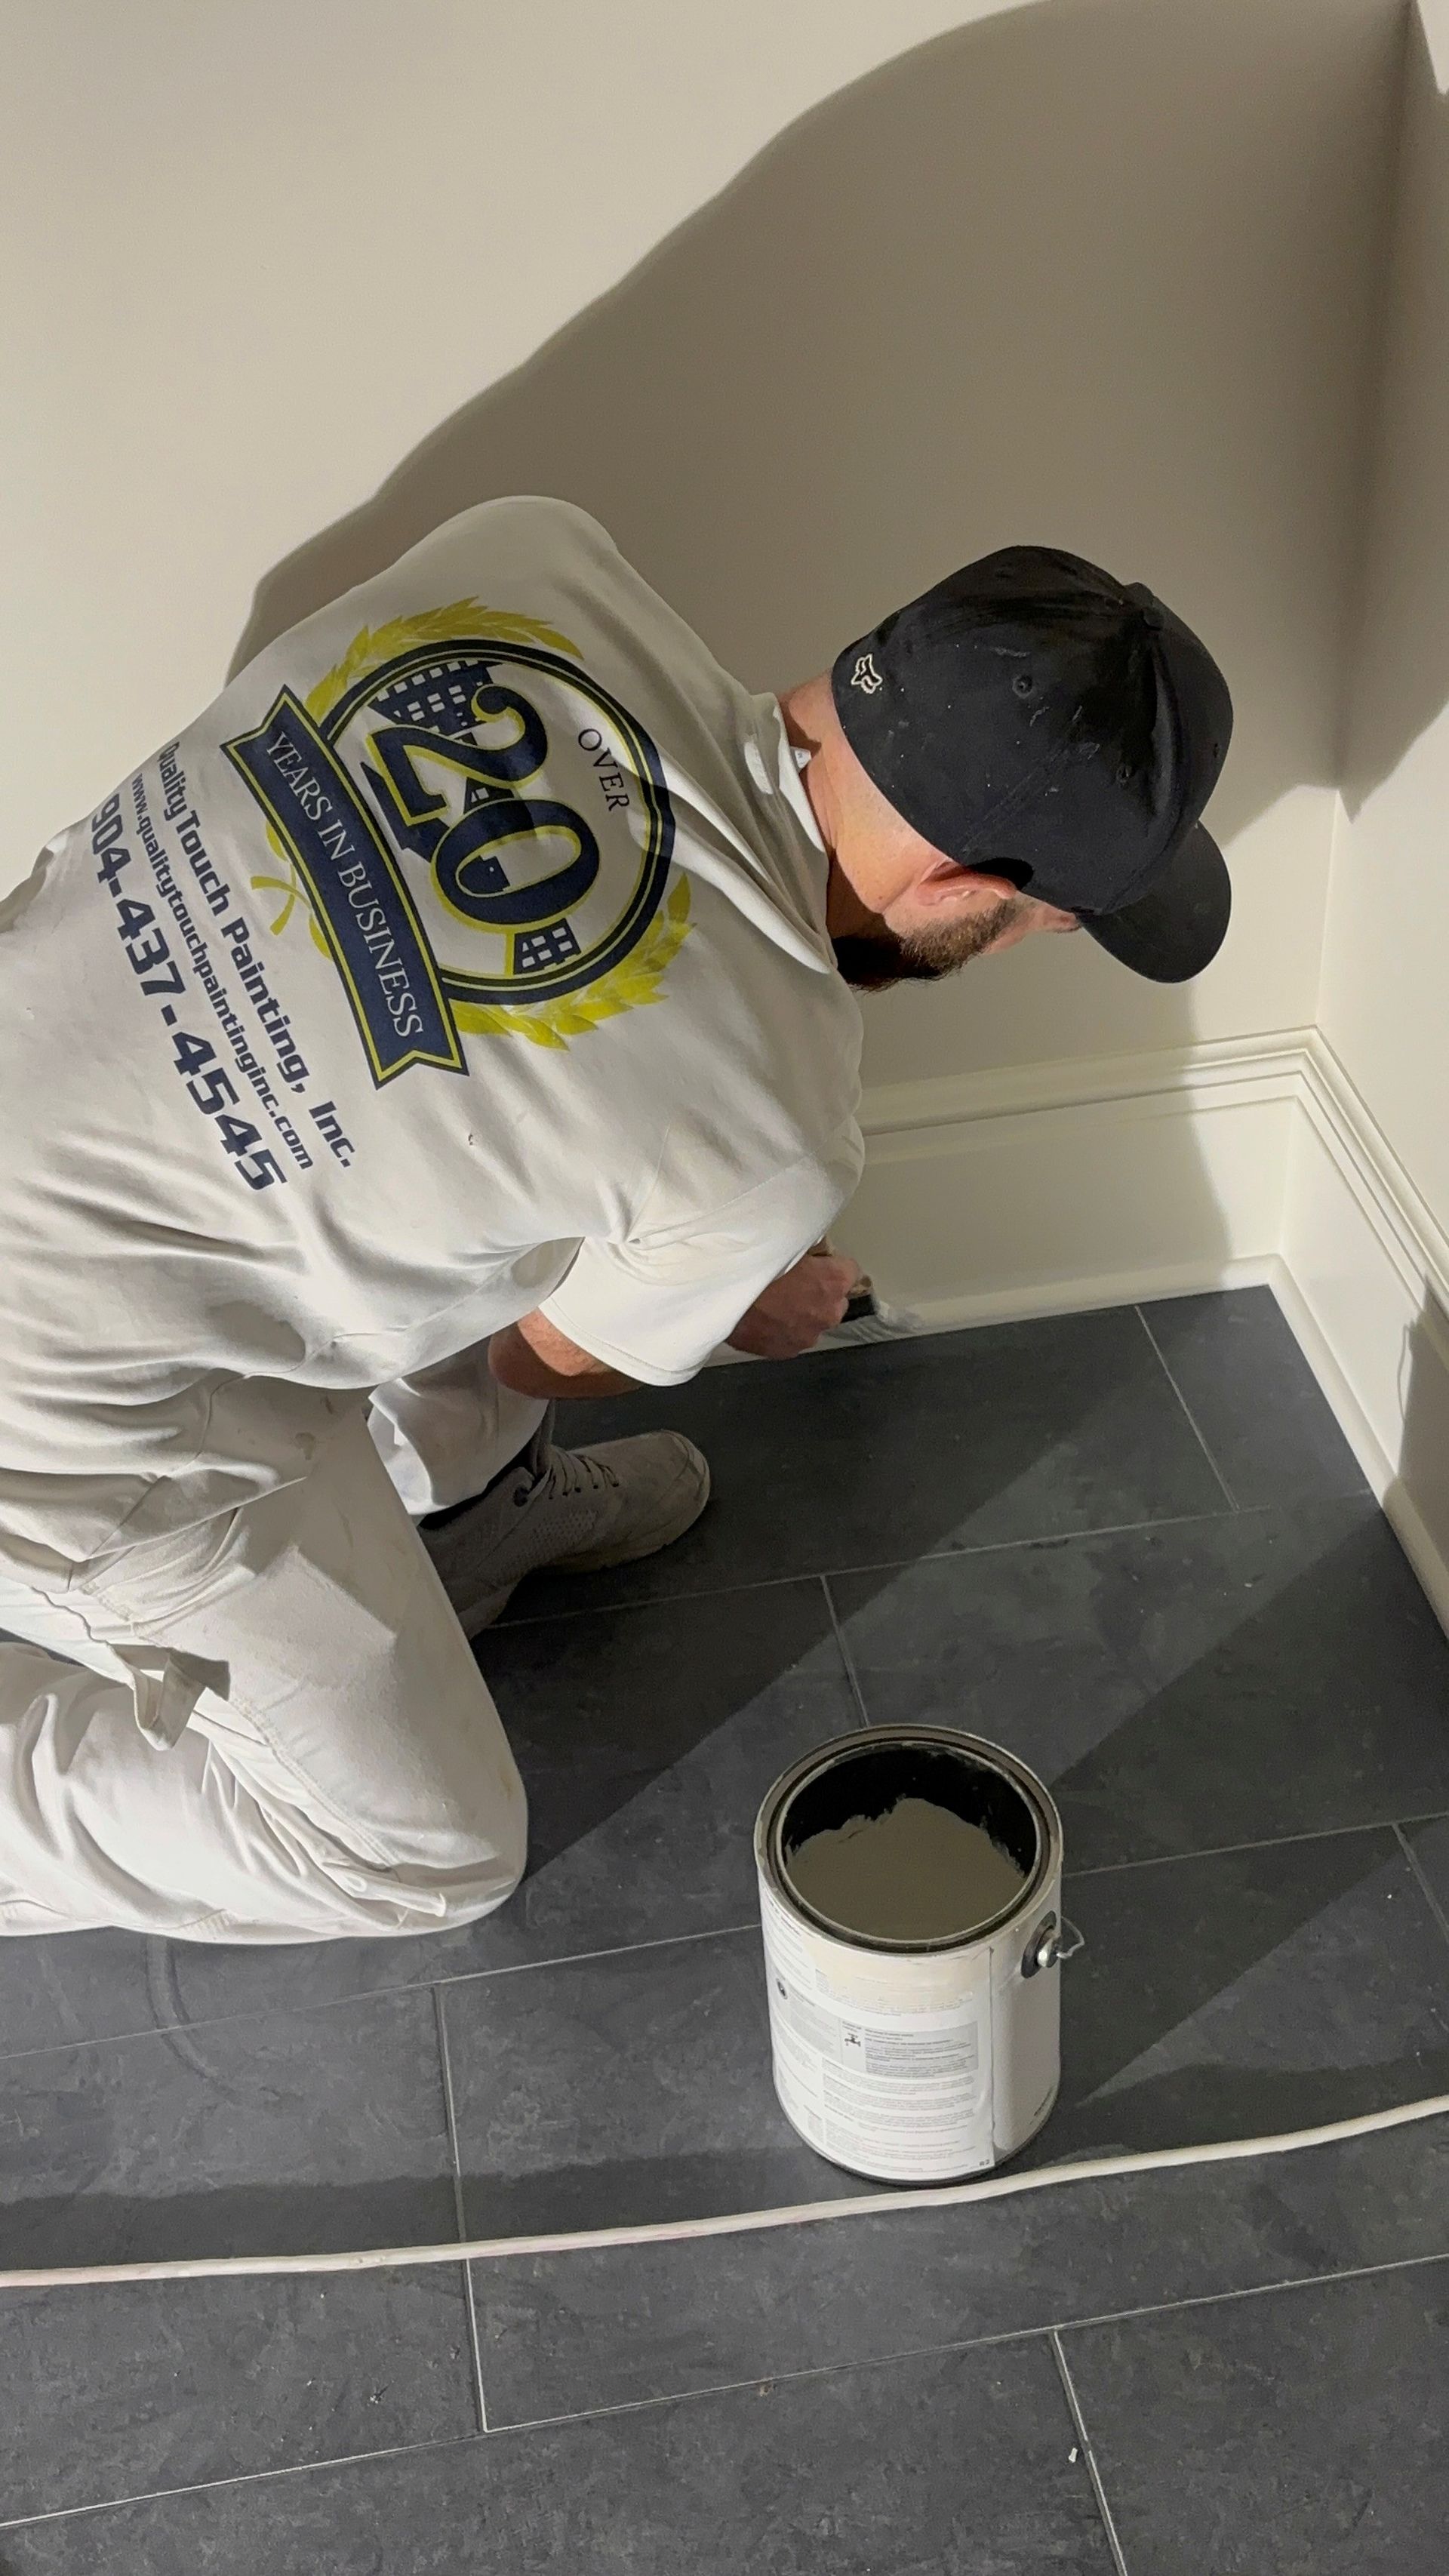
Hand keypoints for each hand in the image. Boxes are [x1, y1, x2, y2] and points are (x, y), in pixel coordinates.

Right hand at [726, 1249, 862, 1359]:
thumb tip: (813, 1250)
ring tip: (775, 1303)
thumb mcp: (787, 1242)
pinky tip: (766, 1319)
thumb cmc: (754, 1264)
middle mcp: (829, 1312)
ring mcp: (809, 1336)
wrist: (720, 1295)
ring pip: (814, 1321)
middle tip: (794, 1283)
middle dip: (820, 1293)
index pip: (850, 1269)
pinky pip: (793, 1337)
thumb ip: (808, 1250)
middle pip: (835, 1300)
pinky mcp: (788, 1351)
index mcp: (834, 1281)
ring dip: (802, 1314)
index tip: (816, 1263)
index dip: (831, 1265)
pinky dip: (784, 1329)